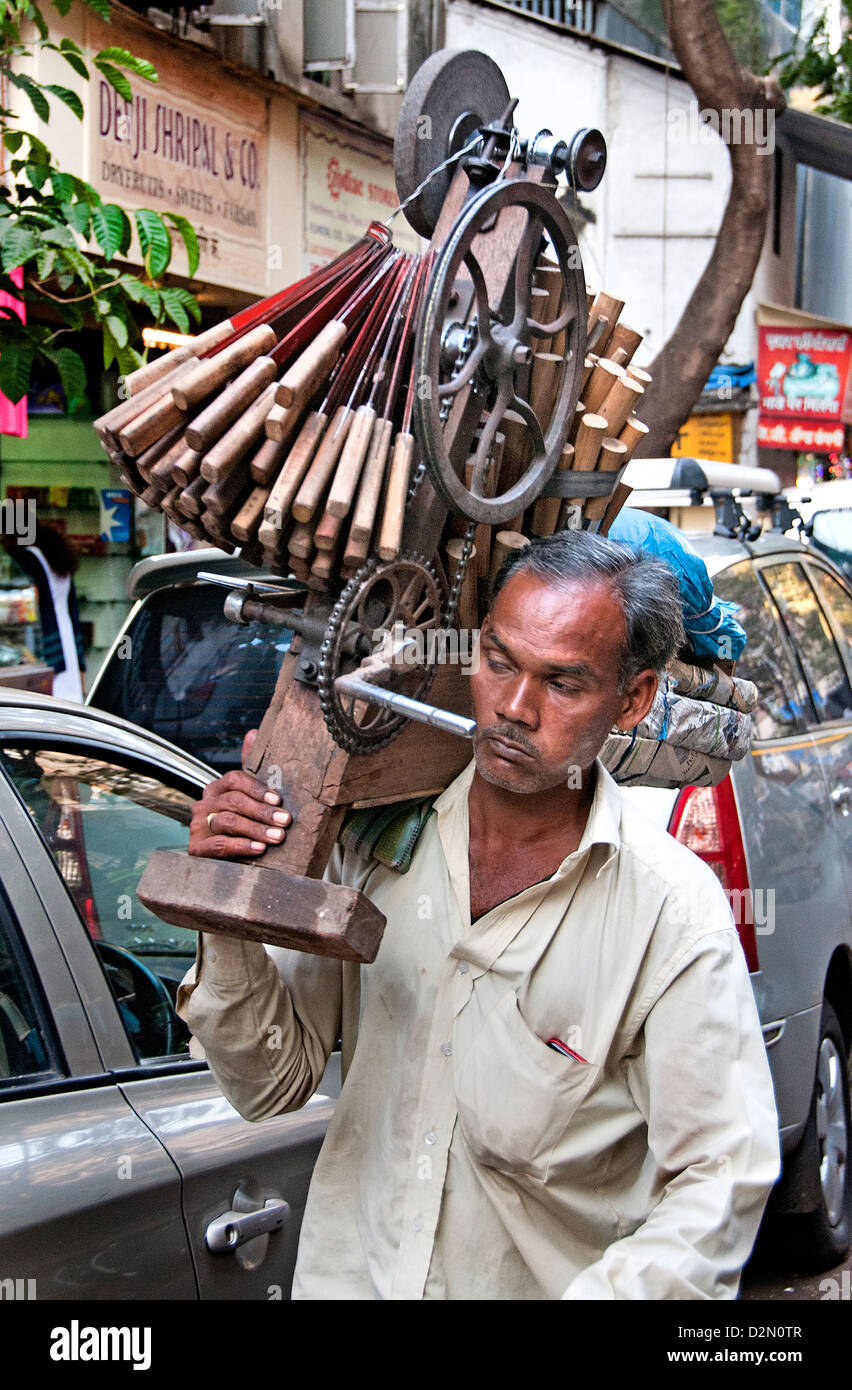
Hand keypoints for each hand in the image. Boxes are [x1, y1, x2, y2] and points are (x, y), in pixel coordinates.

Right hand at [188, 730, 290, 858]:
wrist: (228, 861)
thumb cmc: (244, 826)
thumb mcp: (250, 798)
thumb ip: (252, 768)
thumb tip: (253, 733)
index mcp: (217, 788)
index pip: (234, 779)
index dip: (257, 788)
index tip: (278, 800)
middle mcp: (204, 804)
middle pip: (234, 801)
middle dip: (262, 812)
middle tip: (285, 821)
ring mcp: (198, 826)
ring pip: (228, 822)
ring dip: (256, 829)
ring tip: (277, 837)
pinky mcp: (196, 848)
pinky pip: (219, 845)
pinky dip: (241, 846)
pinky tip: (258, 848)